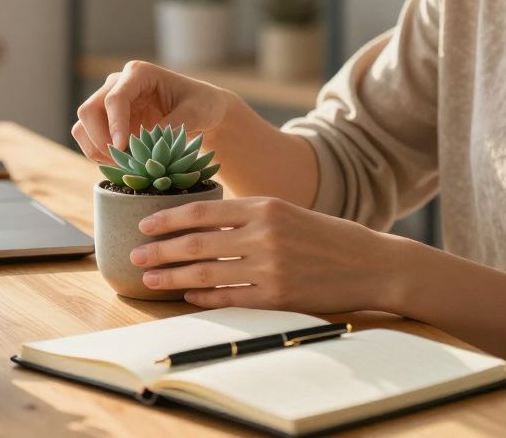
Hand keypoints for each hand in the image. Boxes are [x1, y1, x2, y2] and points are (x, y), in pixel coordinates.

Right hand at [72, 60, 236, 164]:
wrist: (200, 111)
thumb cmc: (201, 105)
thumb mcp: (196, 113)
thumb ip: (173, 124)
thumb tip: (149, 142)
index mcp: (139, 73)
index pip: (115, 98)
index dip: (115, 124)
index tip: (122, 148)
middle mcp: (118, 84)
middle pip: (89, 110)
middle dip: (100, 139)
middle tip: (122, 162)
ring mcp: (108, 102)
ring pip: (83, 126)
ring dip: (96, 149)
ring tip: (122, 166)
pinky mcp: (107, 121)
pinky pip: (89, 139)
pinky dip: (98, 155)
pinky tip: (120, 164)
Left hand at [130, 197, 410, 313]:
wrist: (371, 263)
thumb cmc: (325, 236)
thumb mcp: (286, 211)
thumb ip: (248, 215)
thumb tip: (199, 223)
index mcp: (264, 206)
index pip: (203, 211)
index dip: (168, 218)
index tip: (143, 224)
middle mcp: (264, 234)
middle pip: (196, 243)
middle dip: (159, 250)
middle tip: (134, 255)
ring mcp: (269, 267)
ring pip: (206, 272)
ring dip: (172, 277)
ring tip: (149, 280)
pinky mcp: (277, 297)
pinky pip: (228, 298)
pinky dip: (203, 297)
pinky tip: (186, 295)